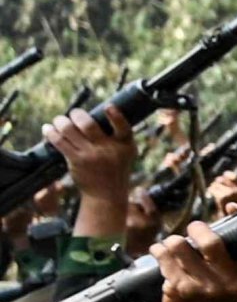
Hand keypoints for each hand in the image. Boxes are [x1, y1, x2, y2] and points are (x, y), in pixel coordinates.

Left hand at [50, 109, 133, 236]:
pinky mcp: (77, 161)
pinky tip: (48, 129)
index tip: (109, 107)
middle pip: (89, 124)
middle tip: (74, 114)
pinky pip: (59, 141)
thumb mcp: (124, 153)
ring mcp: (92, 156)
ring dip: (60, 121)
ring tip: (59, 121)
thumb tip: (92, 114)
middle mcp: (108, 149)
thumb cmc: (114, 169)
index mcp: (125, 145)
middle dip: (77, 114)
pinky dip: (50, 132)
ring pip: (69, 129)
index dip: (116, 116)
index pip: (123, 128)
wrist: (106, 194)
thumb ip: (116, 136)